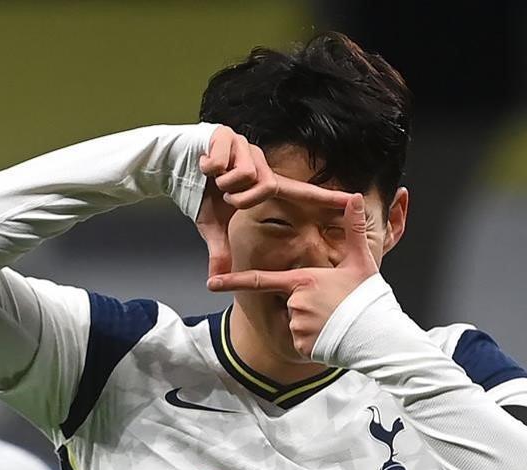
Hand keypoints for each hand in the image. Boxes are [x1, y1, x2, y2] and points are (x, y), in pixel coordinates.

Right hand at [195, 126, 350, 277]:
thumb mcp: (212, 226)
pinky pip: (225, 160)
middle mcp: (260, 163)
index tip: (354, 201)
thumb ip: (220, 250)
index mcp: (264, 183)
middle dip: (241, 197)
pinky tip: (204, 165)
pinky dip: (211, 167)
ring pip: (245, 174)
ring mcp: (246, 147)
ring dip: (225, 182)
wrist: (172, 166)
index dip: (327, 198)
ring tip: (214, 178)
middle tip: (225, 196)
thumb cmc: (200, 194)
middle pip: (265, 187)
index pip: (301, 193)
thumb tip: (216, 277)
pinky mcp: (228, 136)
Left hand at [206, 194, 377, 356]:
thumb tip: (354, 197)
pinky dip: (314, 340)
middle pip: (290, 302)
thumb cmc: (367, 297)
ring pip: (296, 322)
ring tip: (336, 322)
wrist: (376, 334)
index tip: (212, 282)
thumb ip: (354, 229)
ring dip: (312, 324)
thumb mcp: (361, 261)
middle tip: (333, 307)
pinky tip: (332, 336)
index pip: (260, 280)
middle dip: (307, 306)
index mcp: (303, 280)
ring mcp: (297, 325)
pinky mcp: (302, 346)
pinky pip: (301, 341)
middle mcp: (295, 303)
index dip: (233, 281)